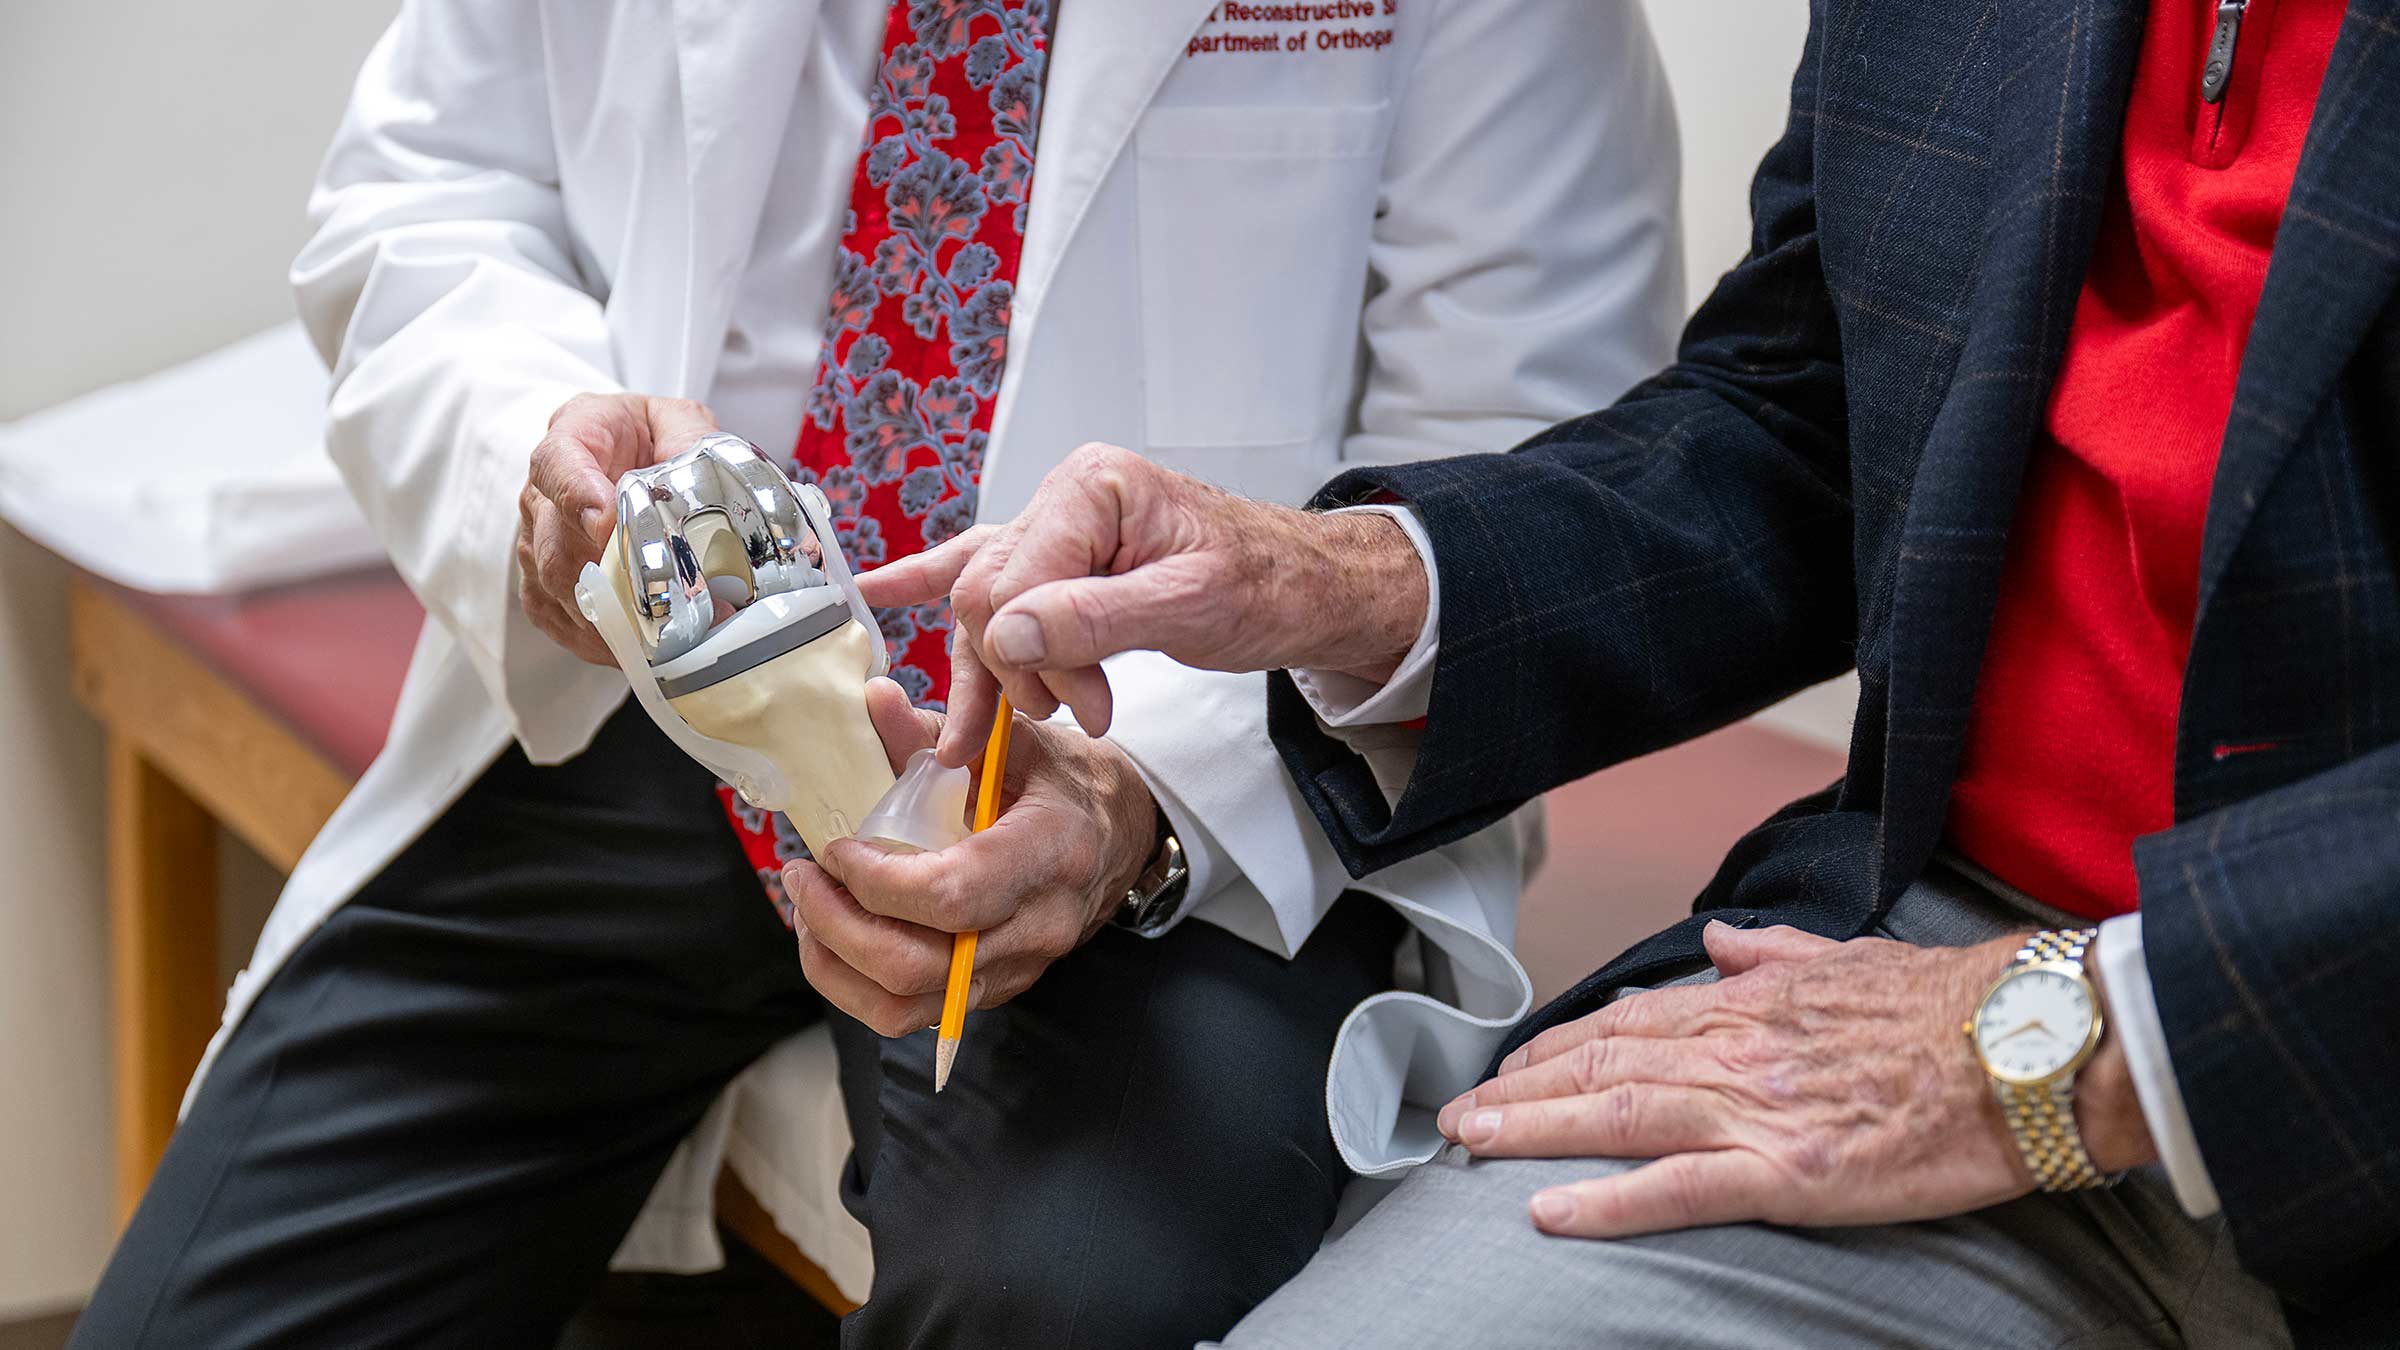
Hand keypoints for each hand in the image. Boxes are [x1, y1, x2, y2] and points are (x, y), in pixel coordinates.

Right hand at [515, 392, 719, 662]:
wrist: (632, 455)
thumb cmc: (652, 438)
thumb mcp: (679, 421)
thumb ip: (688, 439)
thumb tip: (695, 481)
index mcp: (575, 434)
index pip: (557, 464)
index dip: (577, 496)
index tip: (606, 522)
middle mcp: (543, 490)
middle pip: (555, 539)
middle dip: (607, 573)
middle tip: (662, 598)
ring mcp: (536, 538)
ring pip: (553, 582)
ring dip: (605, 612)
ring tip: (660, 633)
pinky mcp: (540, 580)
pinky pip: (552, 614)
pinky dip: (590, 636)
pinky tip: (631, 646)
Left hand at [778, 678, 1160, 1035]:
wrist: (1119, 835)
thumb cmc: (1062, 782)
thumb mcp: (1010, 741)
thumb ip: (935, 729)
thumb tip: (874, 699)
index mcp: (1049, 855)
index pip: (950, 896)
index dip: (875, 880)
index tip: (837, 847)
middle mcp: (1036, 926)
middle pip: (915, 964)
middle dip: (836, 924)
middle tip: (802, 876)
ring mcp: (1016, 969)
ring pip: (902, 1004)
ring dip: (835, 962)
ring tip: (809, 909)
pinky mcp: (992, 991)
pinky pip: (910, 1012)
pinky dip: (854, 980)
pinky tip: (836, 935)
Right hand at [856, 442, 1428, 766]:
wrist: (1306, 586)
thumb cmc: (1266, 585)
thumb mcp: (1193, 606)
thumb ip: (1096, 619)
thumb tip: (1007, 636)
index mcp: (1093, 489)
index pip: (1010, 582)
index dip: (1032, 658)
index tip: (1085, 707)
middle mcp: (1065, 497)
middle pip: (987, 594)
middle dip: (1020, 670)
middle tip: (1074, 714)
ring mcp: (1060, 526)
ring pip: (983, 601)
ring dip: (989, 672)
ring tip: (980, 735)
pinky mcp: (1062, 557)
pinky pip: (986, 570)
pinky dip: (934, 583)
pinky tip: (878, 591)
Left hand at [1433, 921, 2157, 1238]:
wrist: (2030, 1048)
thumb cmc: (1953, 1006)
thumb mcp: (1850, 956)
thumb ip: (1771, 951)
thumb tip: (1715, 942)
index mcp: (1751, 1002)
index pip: (1631, 1021)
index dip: (1561, 1043)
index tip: (1515, 1063)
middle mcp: (1737, 1050)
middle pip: (1601, 1064)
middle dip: (1520, 1088)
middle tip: (1459, 1114)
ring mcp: (1756, 1112)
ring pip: (1614, 1116)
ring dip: (1530, 1131)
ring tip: (1470, 1145)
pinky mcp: (1787, 1175)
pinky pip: (1673, 1189)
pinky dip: (1602, 1202)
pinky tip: (1546, 1212)